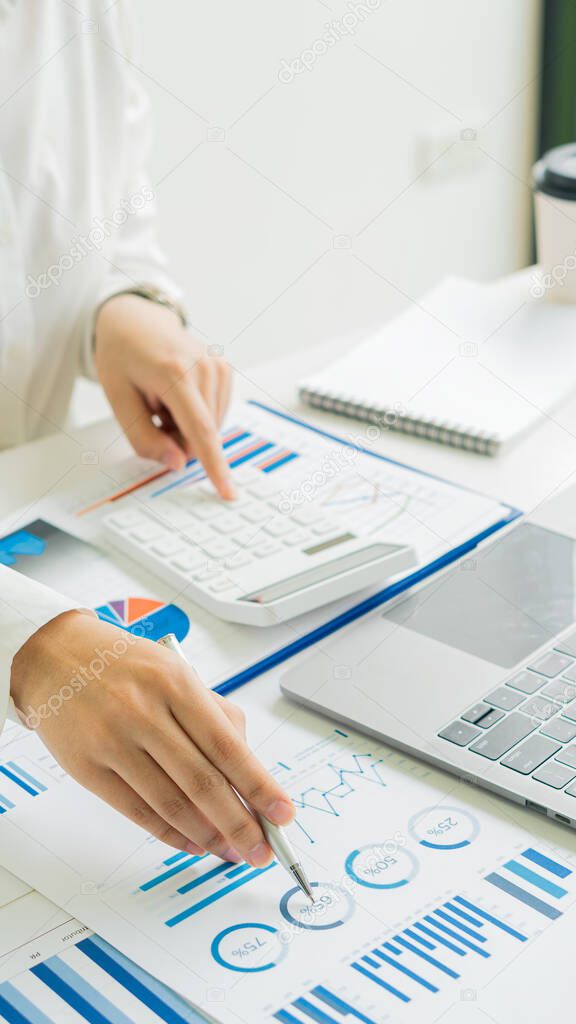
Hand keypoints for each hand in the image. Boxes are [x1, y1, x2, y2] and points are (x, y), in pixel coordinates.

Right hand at [10, 610, 293, 863]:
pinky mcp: (87, 768)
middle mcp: (144, 711)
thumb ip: (215, 717)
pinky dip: (170, 834)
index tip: (282, 814)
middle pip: (203, 781)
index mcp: (176, 683)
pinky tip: (192, 843)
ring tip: (230, 851)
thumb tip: (248, 774)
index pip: (227, 745)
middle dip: (239, 822)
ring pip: (171, 803)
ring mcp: (113, 741)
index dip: (259, 785)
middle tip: (260, 849)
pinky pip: (138, 812)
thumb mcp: (177, 672)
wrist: (57, 656)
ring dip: (207, 836)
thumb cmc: (127, 667)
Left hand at [94, 294, 234, 498]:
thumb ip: (145, 438)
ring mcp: (218, 366)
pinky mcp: (225, 370)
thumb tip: (177, 465)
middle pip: (202, 433)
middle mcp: (204, 367)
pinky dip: (195, 415)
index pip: (200, 430)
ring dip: (185, 427)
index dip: (214, 466)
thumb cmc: (123, 358)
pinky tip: (177, 396)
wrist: (135, 321)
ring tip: (163, 400)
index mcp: (174, 373)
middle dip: (177, 439)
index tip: (228, 492)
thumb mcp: (119, 401)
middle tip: (152, 414)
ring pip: (211, 427)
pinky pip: (215, 414)